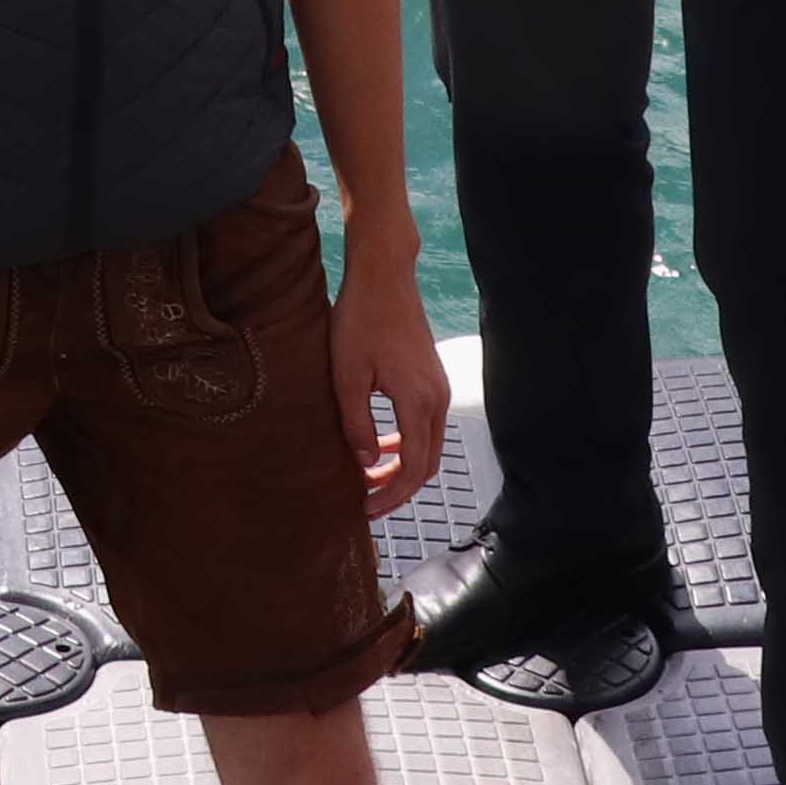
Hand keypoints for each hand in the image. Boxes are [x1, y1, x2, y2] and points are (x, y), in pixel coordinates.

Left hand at [329, 226, 451, 516]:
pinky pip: (424, 424)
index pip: (413, 469)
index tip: (365, 509)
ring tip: (367, 477)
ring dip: (401, 465)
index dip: (391, 496)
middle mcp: (437, 399)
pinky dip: (405, 442)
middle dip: (398, 487)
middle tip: (366, 500)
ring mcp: (438, 387)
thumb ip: (356, 424)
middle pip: (426, 463)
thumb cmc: (360, 320)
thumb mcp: (347, 376)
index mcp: (418, 402)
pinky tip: (377, 444)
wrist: (384, 275)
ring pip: (427, 445)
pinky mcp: (431, 378)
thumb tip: (363, 463)